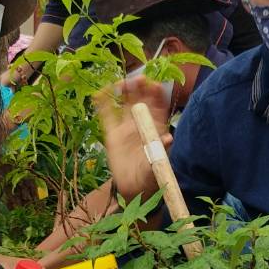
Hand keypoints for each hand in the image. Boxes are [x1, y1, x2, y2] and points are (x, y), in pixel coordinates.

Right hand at [96, 74, 172, 199]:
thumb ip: (162, 152)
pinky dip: (103, 104)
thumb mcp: (157, 165)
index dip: (157, 93)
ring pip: (125, 103)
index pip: (158, 105)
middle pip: (142, 98)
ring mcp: (126, 126)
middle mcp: (141, 123)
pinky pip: (107, 116)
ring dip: (124, 90)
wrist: (134, 189)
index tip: (154, 85)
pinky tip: (99, 94)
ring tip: (121, 83)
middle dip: (141, 87)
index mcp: (155, 127)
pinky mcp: (112, 134)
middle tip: (138, 79)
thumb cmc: (150, 177)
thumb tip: (170, 139)